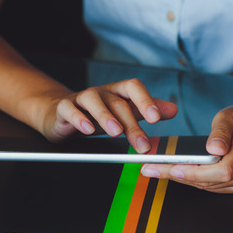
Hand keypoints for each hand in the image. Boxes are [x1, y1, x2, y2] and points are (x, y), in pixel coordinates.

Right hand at [39, 78, 177, 152]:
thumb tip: (172, 109)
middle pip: (117, 102)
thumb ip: (146, 111)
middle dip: (131, 124)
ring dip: (106, 116)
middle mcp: (101, 92)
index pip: (133, 87)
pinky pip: (70, 110)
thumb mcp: (123, 113)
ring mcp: (81, 99)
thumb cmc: (95, 115)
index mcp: (117, 92)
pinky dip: (78, 118)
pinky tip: (87, 129)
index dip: (145, 100)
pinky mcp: (64, 108)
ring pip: (93, 101)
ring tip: (116, 132)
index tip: (156, 118)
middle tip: (141, 144)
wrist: (60, 114)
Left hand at [141, 103, 232, 193]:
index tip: (173, 169)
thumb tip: (214, 148)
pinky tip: (174, 172)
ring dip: (181, 179)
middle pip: (210, 180)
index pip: (222, 169)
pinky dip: (192, 180)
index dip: (196, 172)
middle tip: (150, 169)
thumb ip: (221, 131)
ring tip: (155, 170)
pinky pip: (212, 186)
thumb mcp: (232, 114)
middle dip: (177, 175)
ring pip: (208, 186)